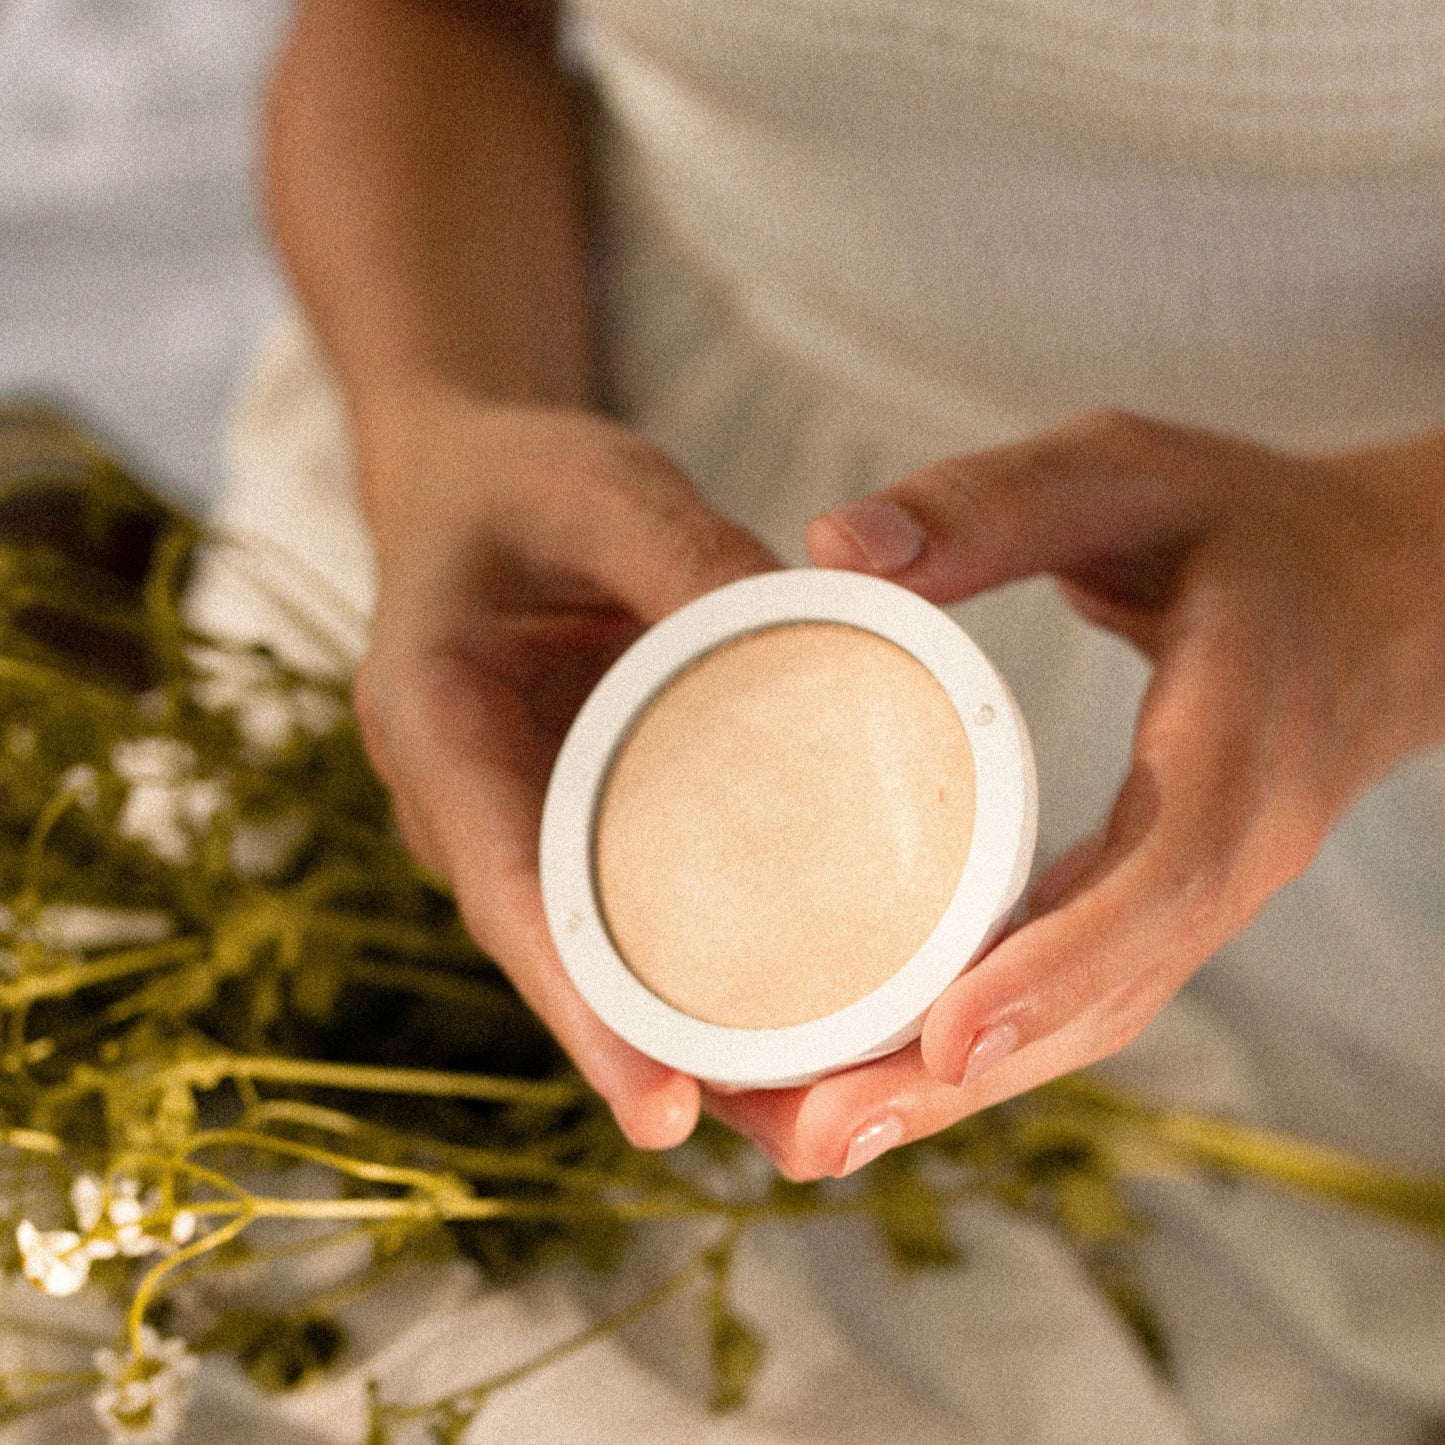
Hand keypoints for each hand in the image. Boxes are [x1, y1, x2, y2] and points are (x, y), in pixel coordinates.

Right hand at [349, 388, 780, 1147]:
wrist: (472, 495)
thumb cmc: (520, 486)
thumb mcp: (596, 483)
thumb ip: (680, 548)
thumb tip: (814, 626)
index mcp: (437, 726)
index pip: (507, 887)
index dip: (578, 1004)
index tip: (659, 1104)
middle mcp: (470, 810)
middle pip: (569, 967)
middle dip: (669, 1064)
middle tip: (801, 1145)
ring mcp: (524, 832)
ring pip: (609, 965)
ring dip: (706, 1048)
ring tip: (829, 1121)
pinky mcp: (578, 832)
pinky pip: (641, 920)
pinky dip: (717, 978)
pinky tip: (819, 1020)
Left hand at [706, 408, 1444, 1178]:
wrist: (1386, 597)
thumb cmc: (1248, 527)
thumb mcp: (1124, 477)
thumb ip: (988, 503)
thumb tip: (831, 543)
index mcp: (1239, 746)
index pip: (1161, 881)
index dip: (1059, 968)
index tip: (946, 1039)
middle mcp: (1229, 851)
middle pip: (1101, 1000)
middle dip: (958, 1082)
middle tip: (807, 1135)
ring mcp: (1199, 893)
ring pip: (1082, 1023)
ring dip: (951, 1092)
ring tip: (805, 1134)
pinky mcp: (1160, 901)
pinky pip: (1074, 992)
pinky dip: (980, 1045)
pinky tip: (877, 1071)